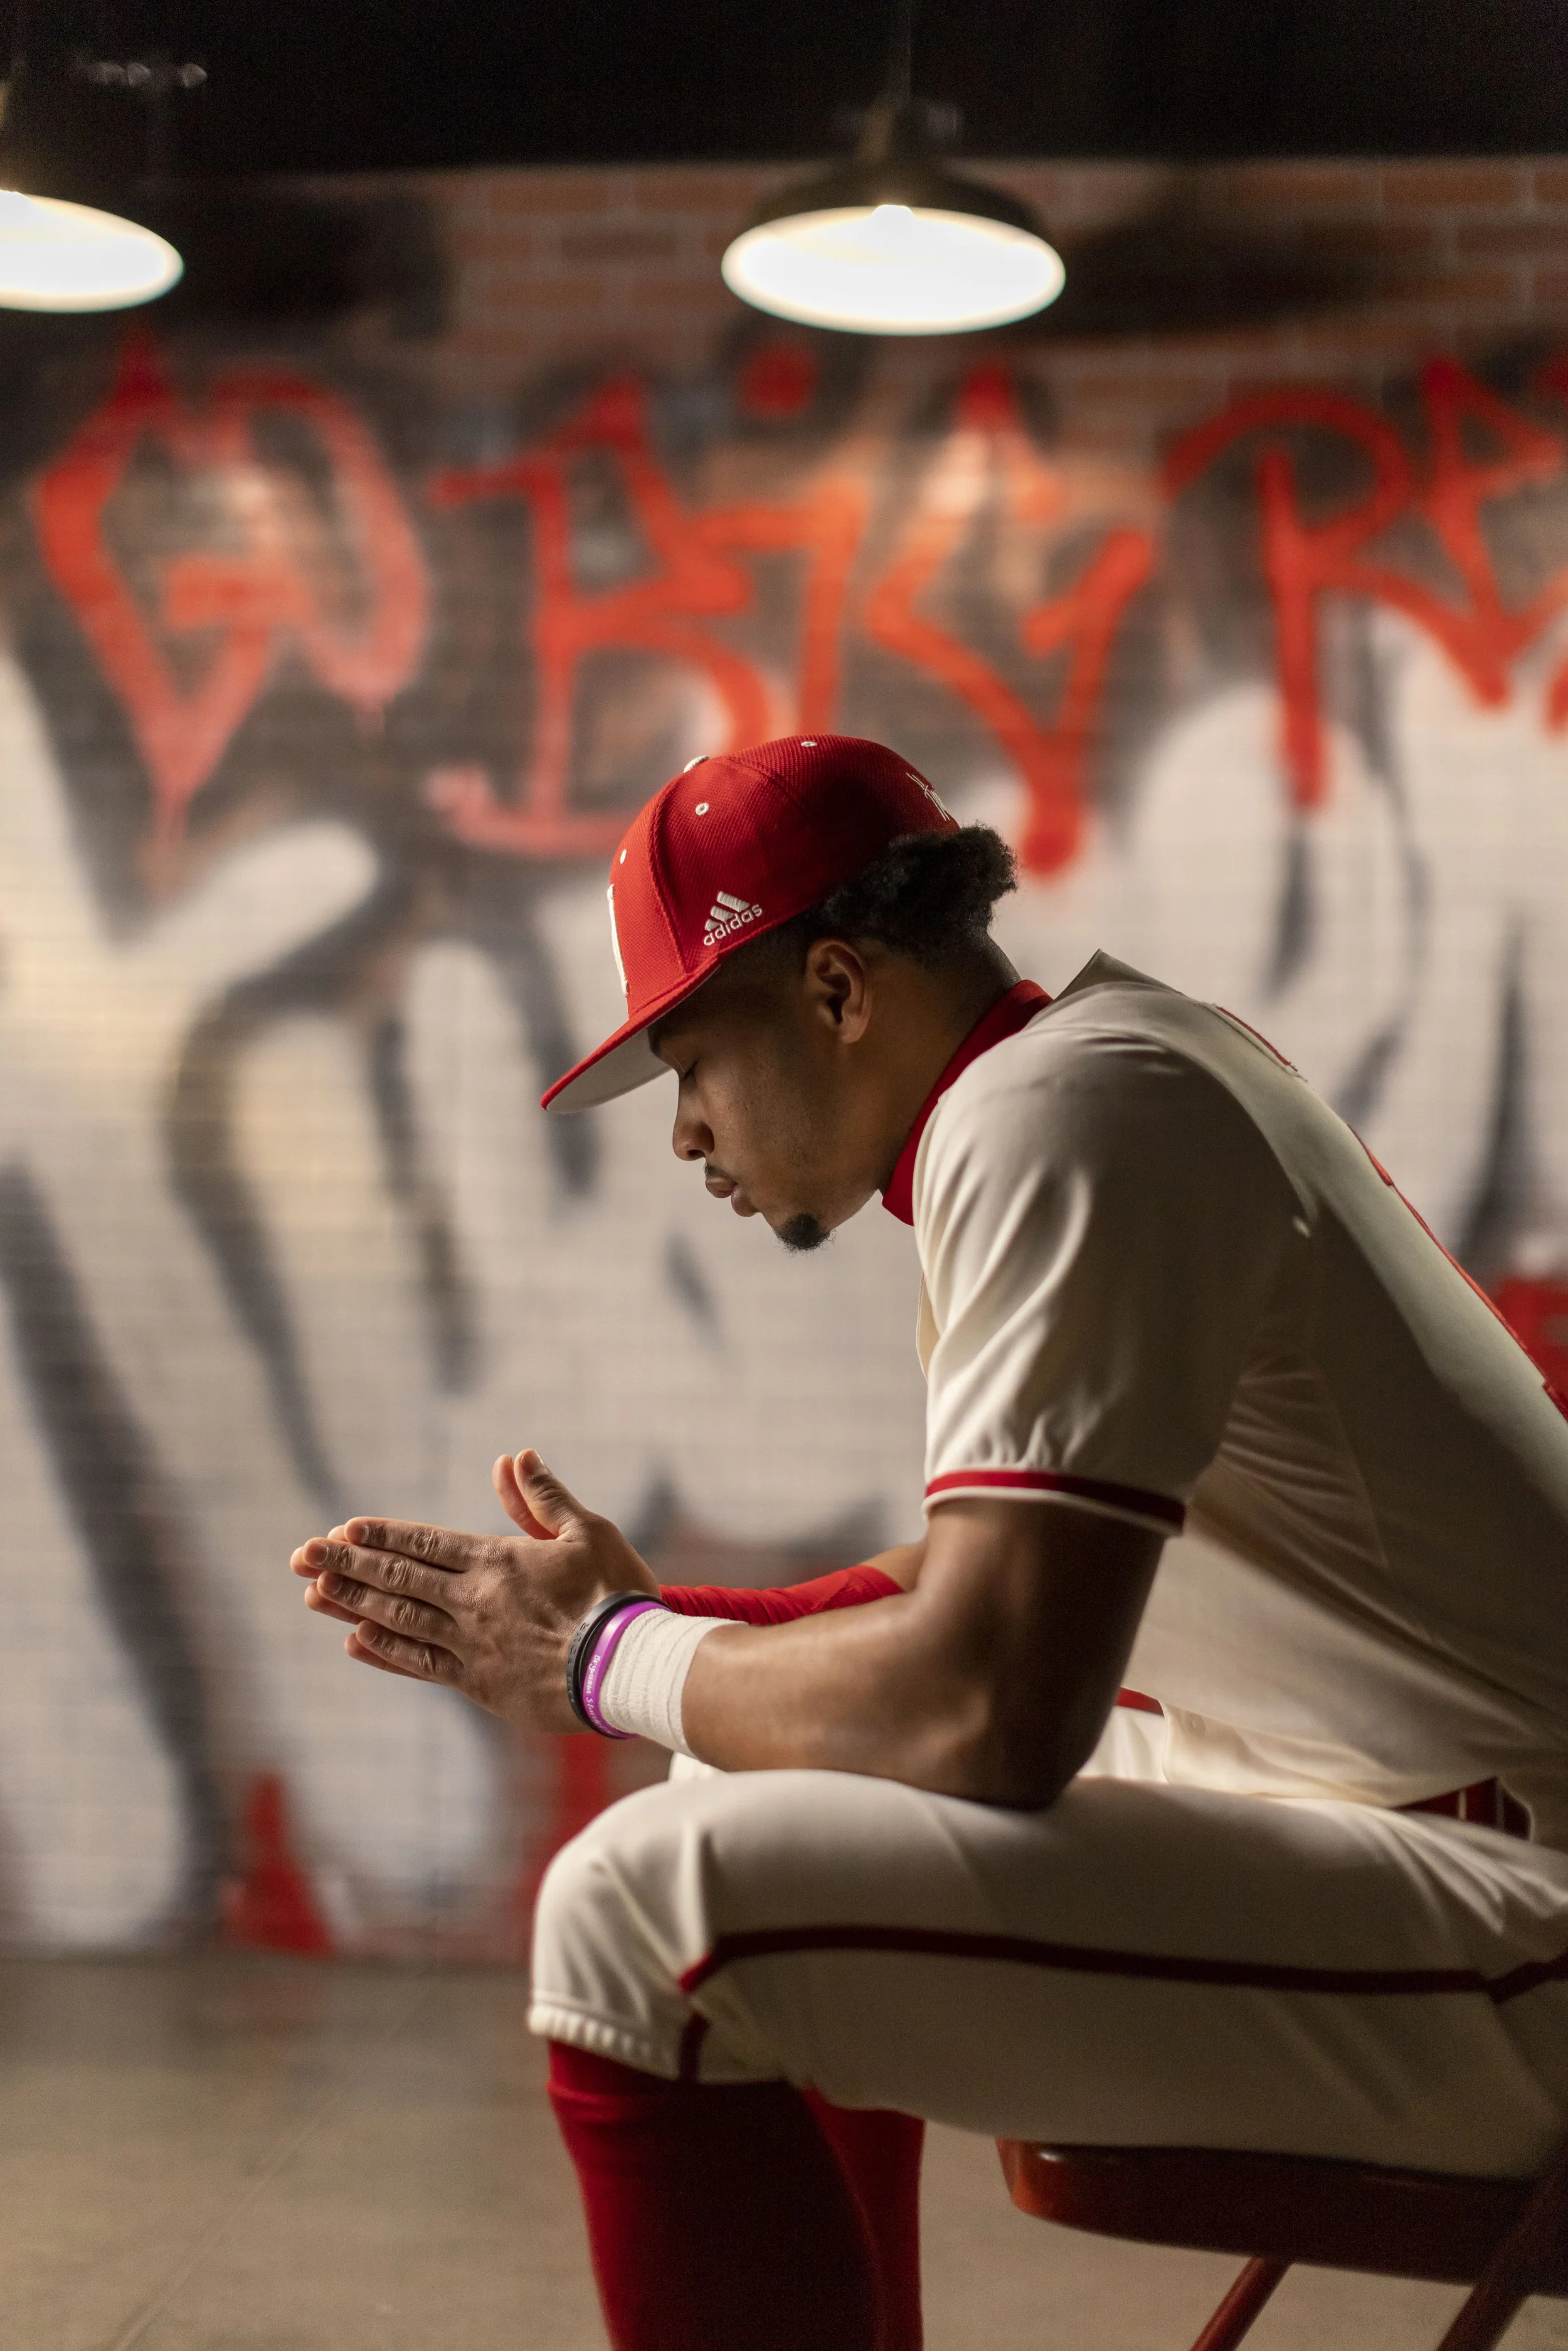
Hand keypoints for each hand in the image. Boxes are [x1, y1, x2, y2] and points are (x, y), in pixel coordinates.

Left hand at [290, 1450, 657, 1730]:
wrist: (629, 1668)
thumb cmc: (617, 1595)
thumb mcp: (587, 1532)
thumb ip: (544, 1498)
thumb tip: (515, 1456)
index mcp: (497, 1561)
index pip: (426, 1542)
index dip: (382, 1534)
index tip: (342, 1529)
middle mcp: (473, 1601)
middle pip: (399, 1577)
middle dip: (346, 1564)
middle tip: (301, 1555)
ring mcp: (471, 1645)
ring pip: (399, 1619)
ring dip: (353, 1603)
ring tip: (312, 1593)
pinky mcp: (479, 1683)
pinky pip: (420, 1664)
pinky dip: (386, 1651)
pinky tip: (356, 1641)